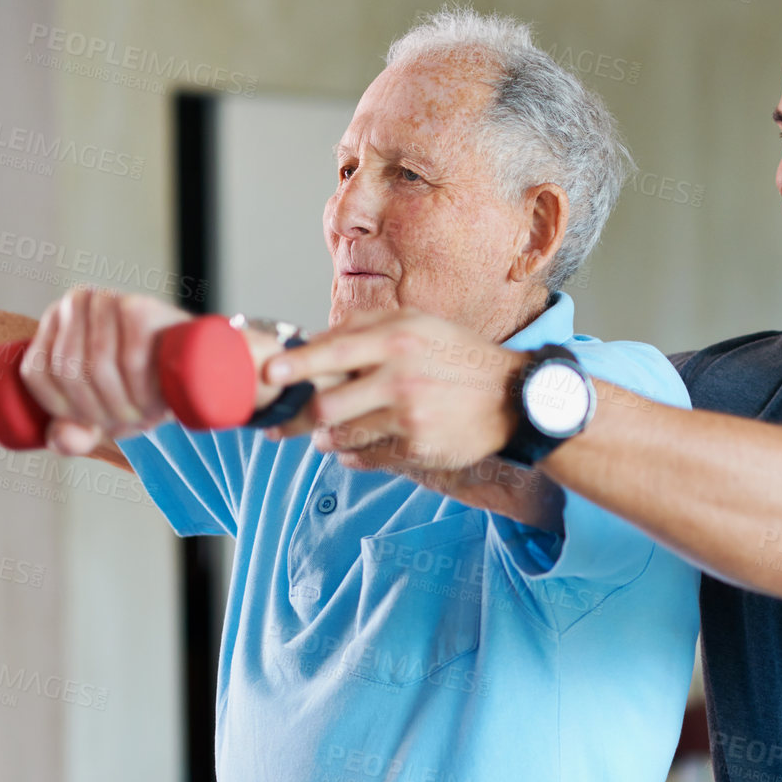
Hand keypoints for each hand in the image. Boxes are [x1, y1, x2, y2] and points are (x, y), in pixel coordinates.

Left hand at [20, 287, 190, 455]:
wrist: (192, 364)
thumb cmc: (138, 387)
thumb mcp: (100, 416)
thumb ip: (70, 436)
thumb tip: (63, 439)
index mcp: (52, 324)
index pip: (37, 372)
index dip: (66, 407)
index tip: (96, 421)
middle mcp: (75, 303)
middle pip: (68, 369)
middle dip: (99, 408)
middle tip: (129, 419)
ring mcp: (107, 300)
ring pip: (98, 365)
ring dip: (124, 401)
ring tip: (145, 411)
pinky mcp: (140, 306)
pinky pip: (129, 358)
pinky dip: (141, 388)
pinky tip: (155, 398)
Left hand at [263, 309, 525, 471]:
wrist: (512, 397)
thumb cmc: (456, 356)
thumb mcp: (417, 324)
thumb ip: (365, 326)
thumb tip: (312, 341)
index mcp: (397, 339)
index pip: (333, 352)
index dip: (296, 365)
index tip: (270, 373)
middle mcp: (401, 378)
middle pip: (326, 406)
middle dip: (296, 418)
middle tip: (280, 424)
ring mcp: (409, 417)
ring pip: (342, 436)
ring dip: (325, 438)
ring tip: (326, 433)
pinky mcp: (418, 449)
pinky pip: (366, 458)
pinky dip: (352, 455)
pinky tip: (357, 446)